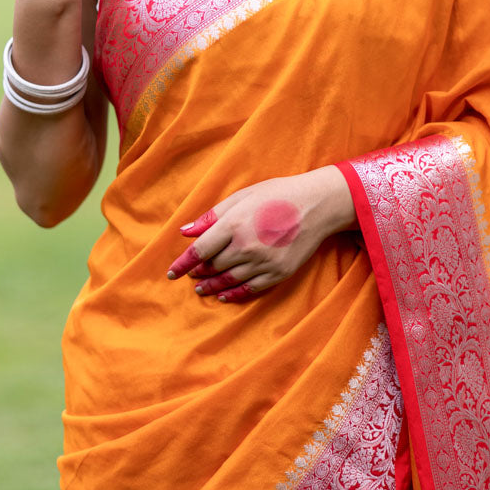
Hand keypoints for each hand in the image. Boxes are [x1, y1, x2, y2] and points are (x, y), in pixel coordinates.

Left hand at [167, 166, 355, 302]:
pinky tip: (224, 296)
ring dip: (212, 286)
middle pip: (213, 266)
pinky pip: (250, 289)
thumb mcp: (242, 196)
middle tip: (191, 275)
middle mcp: (246, 247)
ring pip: (228, 281)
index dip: (182, 264)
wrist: (317, 205)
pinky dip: (233, 294)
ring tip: (201, 289)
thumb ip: (212, 216)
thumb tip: (186, 231)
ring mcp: (263, 262)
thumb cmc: (278, 194)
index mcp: (234, 224)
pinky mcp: (278, 273)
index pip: (199, 251)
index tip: (172, 273)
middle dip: (198, 272)